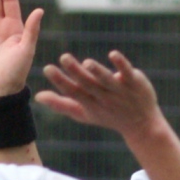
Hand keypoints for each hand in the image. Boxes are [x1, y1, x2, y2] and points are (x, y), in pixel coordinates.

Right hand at [36, 51, 165, 141]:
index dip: (61, 82)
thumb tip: (38, 96)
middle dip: (76, 72)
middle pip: (88, 85)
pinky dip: (121, 64)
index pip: (74, 92)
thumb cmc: (108, 116)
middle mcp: (104, 98)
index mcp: (90, 104)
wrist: (142, 124)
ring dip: (97, 71)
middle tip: (63, 57)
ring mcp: (120, 91)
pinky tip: (113, 54)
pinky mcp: (134, 82)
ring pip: (106, 80)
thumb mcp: (84, 113)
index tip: (47, 68)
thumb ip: (61, 104)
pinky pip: (127, 72)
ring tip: (86, 62)